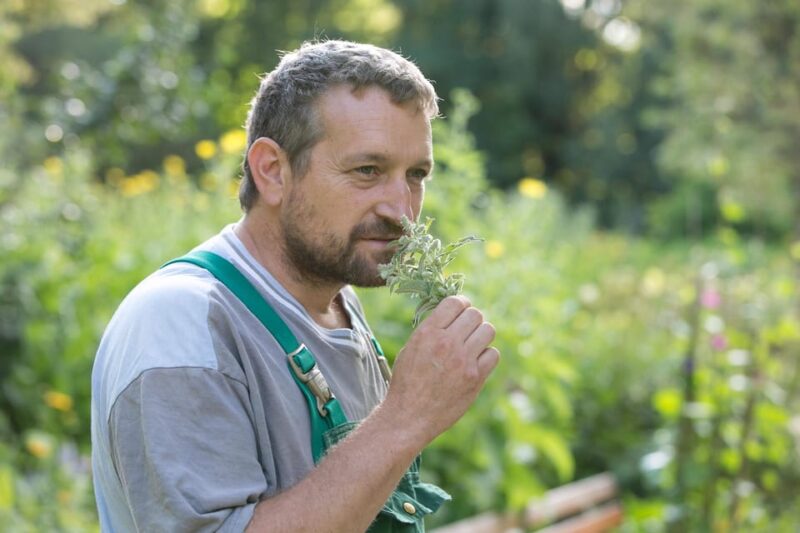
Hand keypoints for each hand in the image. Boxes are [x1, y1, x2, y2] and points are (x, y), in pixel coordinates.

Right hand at [383, 295, 499, 446]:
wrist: (409, 416)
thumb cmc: (407, 382)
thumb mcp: (411, 348)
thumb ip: (432, 330)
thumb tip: (452, 314)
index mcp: (428, 333)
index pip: (455, 302)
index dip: (461, 303)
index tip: (461, 310)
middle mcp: (447, 343)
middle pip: (475, 314)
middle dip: (472, 319)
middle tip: (466, 330)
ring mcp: (463, 361)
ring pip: (488, 330)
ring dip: (481, 335)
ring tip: (472, 344)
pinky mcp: (475, 378)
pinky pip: (493, 354)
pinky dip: (486, 356)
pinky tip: (476, 362)